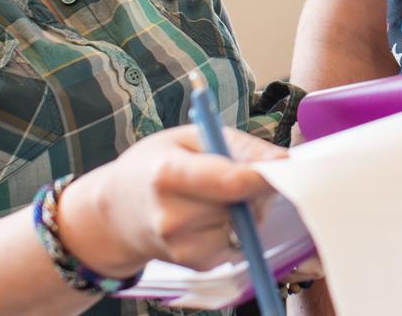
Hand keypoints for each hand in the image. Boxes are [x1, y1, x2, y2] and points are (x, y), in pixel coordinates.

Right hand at [54, 125, 286, 279]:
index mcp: (168, 175)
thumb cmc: (154, 165)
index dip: (264, 176)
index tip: (287, 166)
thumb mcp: (190, 137)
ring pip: (245, 225)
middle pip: (242, 205)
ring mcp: (183, 247)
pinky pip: (237, 242)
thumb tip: (284, 161)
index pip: (229, 182)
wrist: (114, 212)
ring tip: (217, 195)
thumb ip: (240, 146)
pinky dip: (235, 228)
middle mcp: (172, 217)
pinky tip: (209, 216)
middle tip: (243, 172)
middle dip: (257, 189)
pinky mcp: (196, 265)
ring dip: (246, 210)